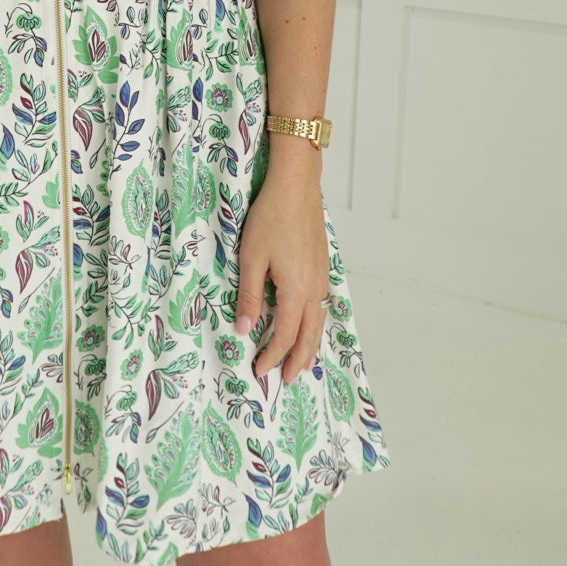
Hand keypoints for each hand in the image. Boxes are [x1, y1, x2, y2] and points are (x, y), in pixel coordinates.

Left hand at [234, 176, 329, 383]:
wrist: (296, 186)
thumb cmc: (270, 217)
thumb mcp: (251, 257)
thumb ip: (250, 295)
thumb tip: (244, 329)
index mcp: (296, 290)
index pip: (285, 335)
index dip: (272, 355)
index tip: (259, 370)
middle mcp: (314, 288)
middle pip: (309, 335)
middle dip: (297, 360)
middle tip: (287, 379)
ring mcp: (322, 275)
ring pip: (319, 321)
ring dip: (311, 344)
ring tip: (304, 362)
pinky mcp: (322, 264)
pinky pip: (322, 305)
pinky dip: (316, 323)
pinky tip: (310, 321)